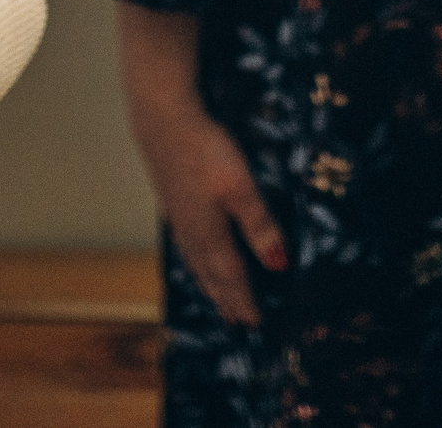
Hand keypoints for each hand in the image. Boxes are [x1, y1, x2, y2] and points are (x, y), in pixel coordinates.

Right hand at [117, 5, 284, 325]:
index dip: (245, 300)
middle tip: (238, 323)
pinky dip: (196, 262)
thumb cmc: (205, 149)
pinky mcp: (173, 201)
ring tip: (218, 301)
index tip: (256, 323)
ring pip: (197, 261)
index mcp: (210, 233)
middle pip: (212, 275)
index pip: (232, 276)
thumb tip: (279, 265)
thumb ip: (259, 225)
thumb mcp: (240, 185)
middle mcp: (192, 232)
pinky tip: (196, 255)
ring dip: (210, 284)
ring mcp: (179, 217)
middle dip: (227, 299)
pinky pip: (187, 246)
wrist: (162, 117)